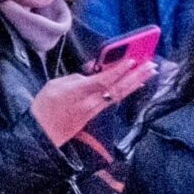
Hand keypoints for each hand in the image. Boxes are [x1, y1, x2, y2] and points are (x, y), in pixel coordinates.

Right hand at [31, 60, 156, 145]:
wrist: (42, 133)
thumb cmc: (43, 107)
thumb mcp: (53, 85)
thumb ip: (74, 78)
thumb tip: (89, 75)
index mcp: (77, 93)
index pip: (103, 80)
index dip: (119, 70)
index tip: (132, 60)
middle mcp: (90, 103)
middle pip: (118, 88)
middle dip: (135, 75)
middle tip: (151, 65)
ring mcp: (94, 110)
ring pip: (119, 94)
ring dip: (135, 82)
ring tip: (149, 72)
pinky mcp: (94, 115)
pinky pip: (114, 100)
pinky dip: (126, 90)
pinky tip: (134, 85)